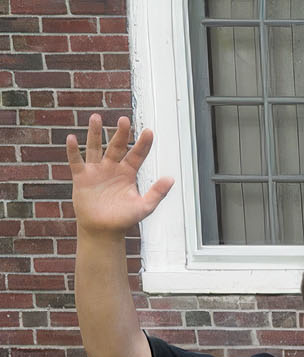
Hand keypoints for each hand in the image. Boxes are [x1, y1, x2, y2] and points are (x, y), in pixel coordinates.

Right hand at [65, 114, 172, 234]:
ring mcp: (96, 170)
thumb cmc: (124, 219)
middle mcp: (112, 168)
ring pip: (95, 147)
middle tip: (124, 119)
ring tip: (96, 118)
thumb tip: (171, 179)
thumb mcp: (144, 207)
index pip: (137, 154)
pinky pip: (76, 161)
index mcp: (128, 173)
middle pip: (116, 146)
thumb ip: (157, 193)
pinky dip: (73, 150)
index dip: (143, 144)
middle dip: (120, 133)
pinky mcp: (81, 177)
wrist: (103, 230)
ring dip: (95, 133)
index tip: (149, 131)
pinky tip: (72, 138)